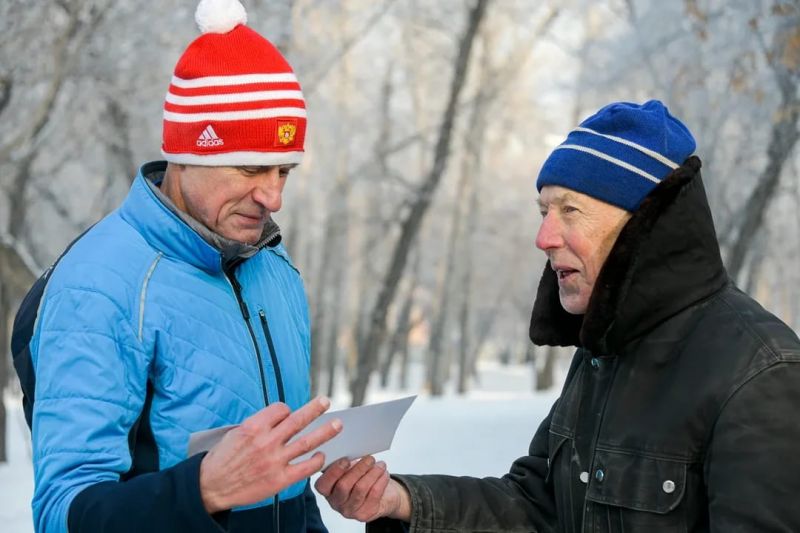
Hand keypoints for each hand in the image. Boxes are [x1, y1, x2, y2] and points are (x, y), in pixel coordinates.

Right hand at [199, 396, 341, 513]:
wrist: (211, 486)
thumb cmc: (221, 459)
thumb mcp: (235, 433)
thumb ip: (258, 425)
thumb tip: (279, 419)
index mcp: (254, 427)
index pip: (281, 409)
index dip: (286, 410)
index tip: (288, 413)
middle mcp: (266, 442)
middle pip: (298, 420)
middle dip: (315, 409)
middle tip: (326, 401)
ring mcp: (274, 461)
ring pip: (307, 442)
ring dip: (324, 432)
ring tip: (337, 425)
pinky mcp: (278, 480)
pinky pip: (304, 468)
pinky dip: (316, 461)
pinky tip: (321, 456)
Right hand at [315, 455, 411, 522]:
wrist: (381, 496)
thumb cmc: (361, 479)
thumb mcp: (350, 470)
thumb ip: (346, 464)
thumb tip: (351, 452)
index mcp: (327, 490)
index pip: (323, 484)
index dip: (334, 472)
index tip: (345, 460)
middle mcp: (336, 503)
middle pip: (343, 486)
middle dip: (358, 469)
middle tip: (370, 458)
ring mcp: (350, 511)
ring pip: (360, 489)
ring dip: (372, 473)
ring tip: (380, 464)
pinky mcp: (365, 514)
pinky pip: (374, 494)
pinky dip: (381, 480)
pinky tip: (384, 473)